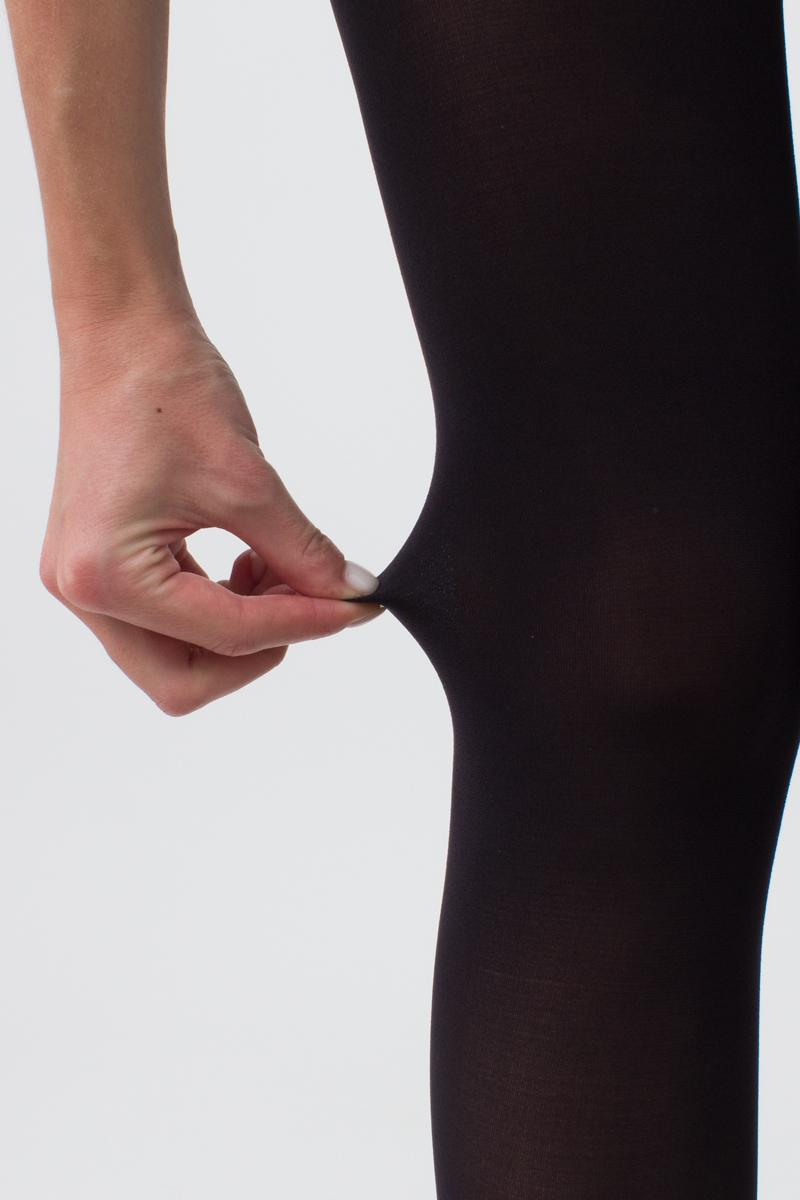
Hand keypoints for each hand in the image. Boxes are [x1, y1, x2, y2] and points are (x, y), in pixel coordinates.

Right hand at [39, 309, 383, 714]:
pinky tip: (247, 562)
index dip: (305, 623)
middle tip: (308, 600)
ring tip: (277, 567)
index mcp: (106, 574)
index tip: (357, 609)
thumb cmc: (166, 389)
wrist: (125, 335)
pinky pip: (167, 621)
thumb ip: (304, 552)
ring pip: (176, 658)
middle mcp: (82, 591)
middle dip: (259, 649)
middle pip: (185, 680)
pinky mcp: (101, 568)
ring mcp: (85, 582)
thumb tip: (350, 595)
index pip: (227, 636)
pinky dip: (217, 607)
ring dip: (239, 630)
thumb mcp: (249, 482)